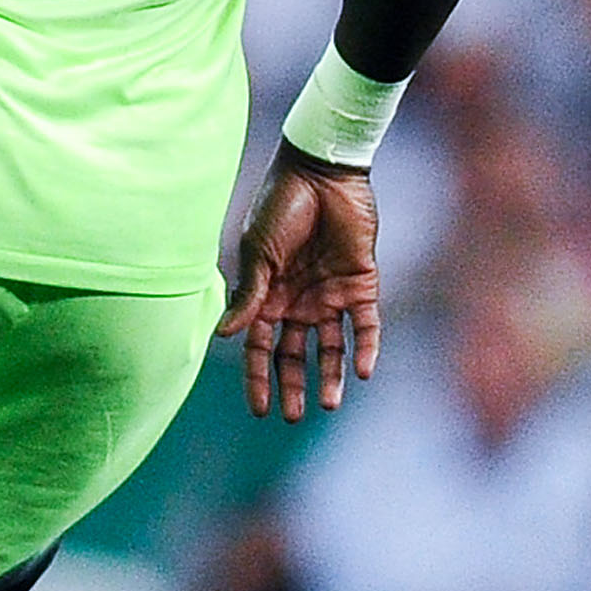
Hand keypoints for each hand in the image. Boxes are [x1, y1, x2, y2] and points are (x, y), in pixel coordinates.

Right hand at [220, 143, 382, 422]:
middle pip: (294, 353)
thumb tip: (224, 335)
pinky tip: (362, 372)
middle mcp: (299, 300)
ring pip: (332, 348)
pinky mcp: (362, 285)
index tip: (258, 410)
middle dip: (292, 385)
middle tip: (292, 417)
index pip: (260, 345)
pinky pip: (366, 326)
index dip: (258, 376)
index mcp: (268, 293)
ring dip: (330, 375)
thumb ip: (249, 296)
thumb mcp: (258, 253)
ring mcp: (331, 294)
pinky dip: (365, 349)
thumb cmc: (280, 206)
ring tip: (329, 404)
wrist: (321, 173)